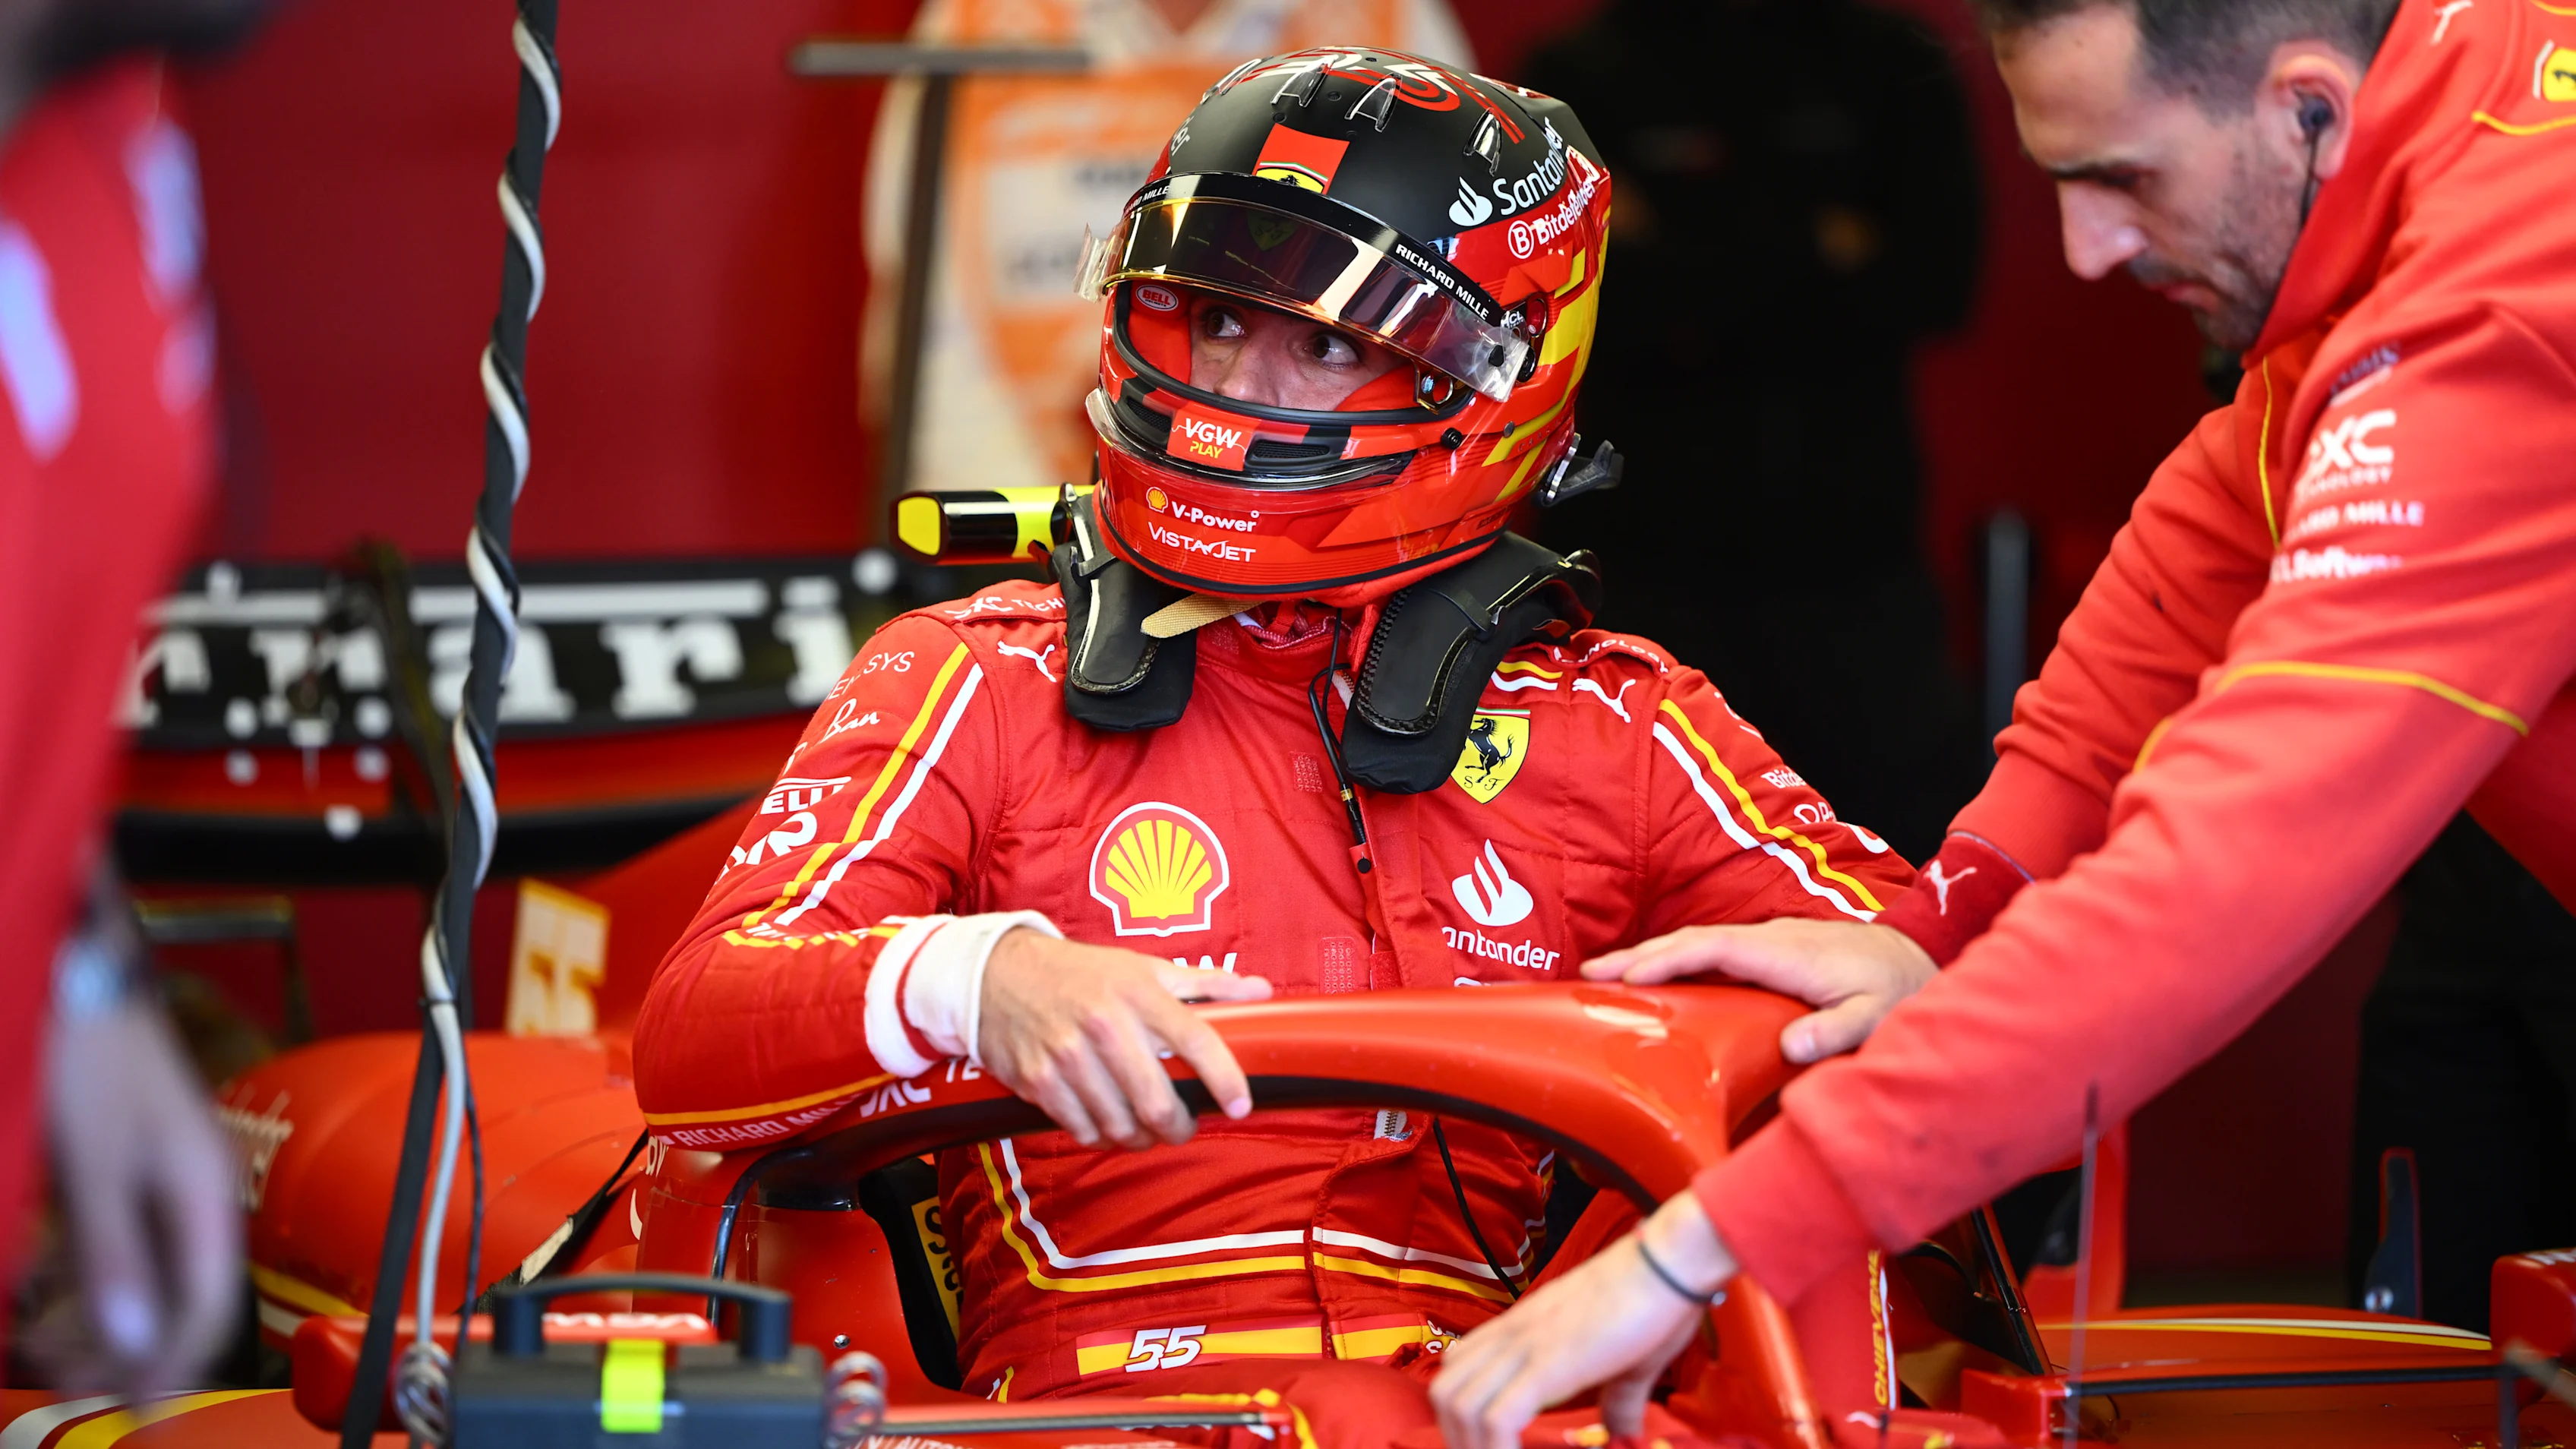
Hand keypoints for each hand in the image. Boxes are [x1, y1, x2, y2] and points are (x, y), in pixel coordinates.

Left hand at [43, 1001, 242, 1395]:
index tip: (142, 1415)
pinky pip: (109, 1247)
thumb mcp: (95, 1159)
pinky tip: (46, 1302)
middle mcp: (188, 1188)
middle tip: (84, 1392)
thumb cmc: (95, 1049)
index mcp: (202, 1186)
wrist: (75, 977)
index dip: (176, 1364)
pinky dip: (80, 1283)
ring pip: (140, 1275)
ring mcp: (152, 1179)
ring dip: (101, 1321)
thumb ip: (114, 1250)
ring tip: (53, 1353)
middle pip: (175, 1295)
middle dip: (132, 1350)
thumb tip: (135, 1340)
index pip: (205, 1300)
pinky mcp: (117, 1171)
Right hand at [978, 929, 1272, 1149]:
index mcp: (1138, 993)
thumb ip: (1206, 983)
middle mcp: (1104, 1026)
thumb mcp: (1143, 967)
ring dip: (1142, 1138)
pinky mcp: (1038, 1082)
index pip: (1196, 1040)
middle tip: (1184, 1127)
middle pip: (1157, 1103)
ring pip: (1121, 1126)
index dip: (1225, 1078)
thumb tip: (1262, 992)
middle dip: (1179, 1128)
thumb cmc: (1081, 973)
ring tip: (1146, 1129)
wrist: (995, 974)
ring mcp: (1068, 1057)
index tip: (1241, 1105)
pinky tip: (1109, 1124)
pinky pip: (1084, 1131)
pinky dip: (1103, 1137)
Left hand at [1432, 1192, 1734, 1448]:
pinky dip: (1497, 1448)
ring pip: (1460, 1403)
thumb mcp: (1629, 1359)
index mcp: (1525, 1327)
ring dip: (1473, 1445)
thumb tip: (1622, 1433)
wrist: (1669, 1261)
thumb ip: (1618, 1398)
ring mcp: (1527, 1346)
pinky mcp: (1549, 1364)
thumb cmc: (1654, 1300)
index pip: (1458, 1365)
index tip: (1481, 1441)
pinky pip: (1499, 1416)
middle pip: (1446, 1389)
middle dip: (1457, 1435)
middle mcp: (1515, 1333)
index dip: (1459, 1410)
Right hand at [1583, 918, 1934, 1062]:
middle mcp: (1770, 940)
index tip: (1628, 977)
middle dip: (1639, 956)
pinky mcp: (1768, 951)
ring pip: (1698, 945)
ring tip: (1606, 978)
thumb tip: (1792, 1047)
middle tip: (1589, 975)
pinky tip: (1658, 980)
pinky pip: (1712, 953)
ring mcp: (1767, 942)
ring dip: (1652, 957)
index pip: (1713, 949)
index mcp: (1786, 954)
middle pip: (1692, 941)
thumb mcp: (1876, 1017)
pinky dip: (1677, 962)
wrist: (1918, 960)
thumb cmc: (1897, 991)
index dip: (1668, 960)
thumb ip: (1836, 1032)